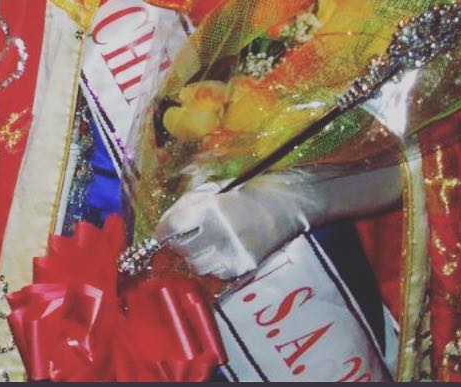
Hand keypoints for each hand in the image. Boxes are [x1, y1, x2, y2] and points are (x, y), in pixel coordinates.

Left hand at [155, 164, 401, 279]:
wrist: (294, 202)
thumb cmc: (257, 187)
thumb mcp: (221, 187)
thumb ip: (194, 203)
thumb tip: (170, 219)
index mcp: (213, 208)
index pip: (173, 226)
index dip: (165, 228)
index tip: (165, 228)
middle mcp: (221, 234)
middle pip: (183, 250)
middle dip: (179, 242)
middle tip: (184, 235)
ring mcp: (234, 254)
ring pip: (199, 265)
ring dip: (195, 256)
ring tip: (204, 243)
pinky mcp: (246, 266)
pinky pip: (218, 273)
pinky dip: (214, 265)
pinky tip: (221, 251)